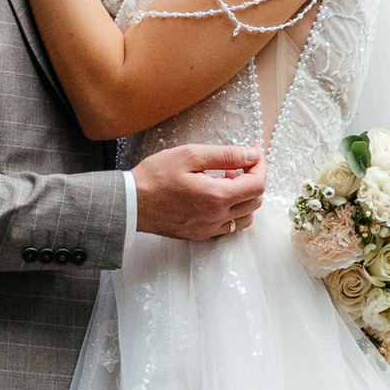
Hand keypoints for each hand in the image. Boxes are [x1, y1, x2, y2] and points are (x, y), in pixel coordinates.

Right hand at [132, 143, 266, 243]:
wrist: (130, 203)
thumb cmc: (155, 177)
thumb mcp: (190, 155)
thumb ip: (226, 155)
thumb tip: (251, 155)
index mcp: (217, 197)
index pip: (257, 184)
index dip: (259, 166)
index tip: (253, 154)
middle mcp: (217, 217)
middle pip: (255, 201)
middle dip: (252, 180)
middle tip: (235, 165)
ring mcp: (209, 229)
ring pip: (245, 217)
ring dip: (243, 197)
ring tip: (224, 181)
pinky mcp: (200, 235)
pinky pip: (229, 226)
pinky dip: (232, 211)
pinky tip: (215, 197)